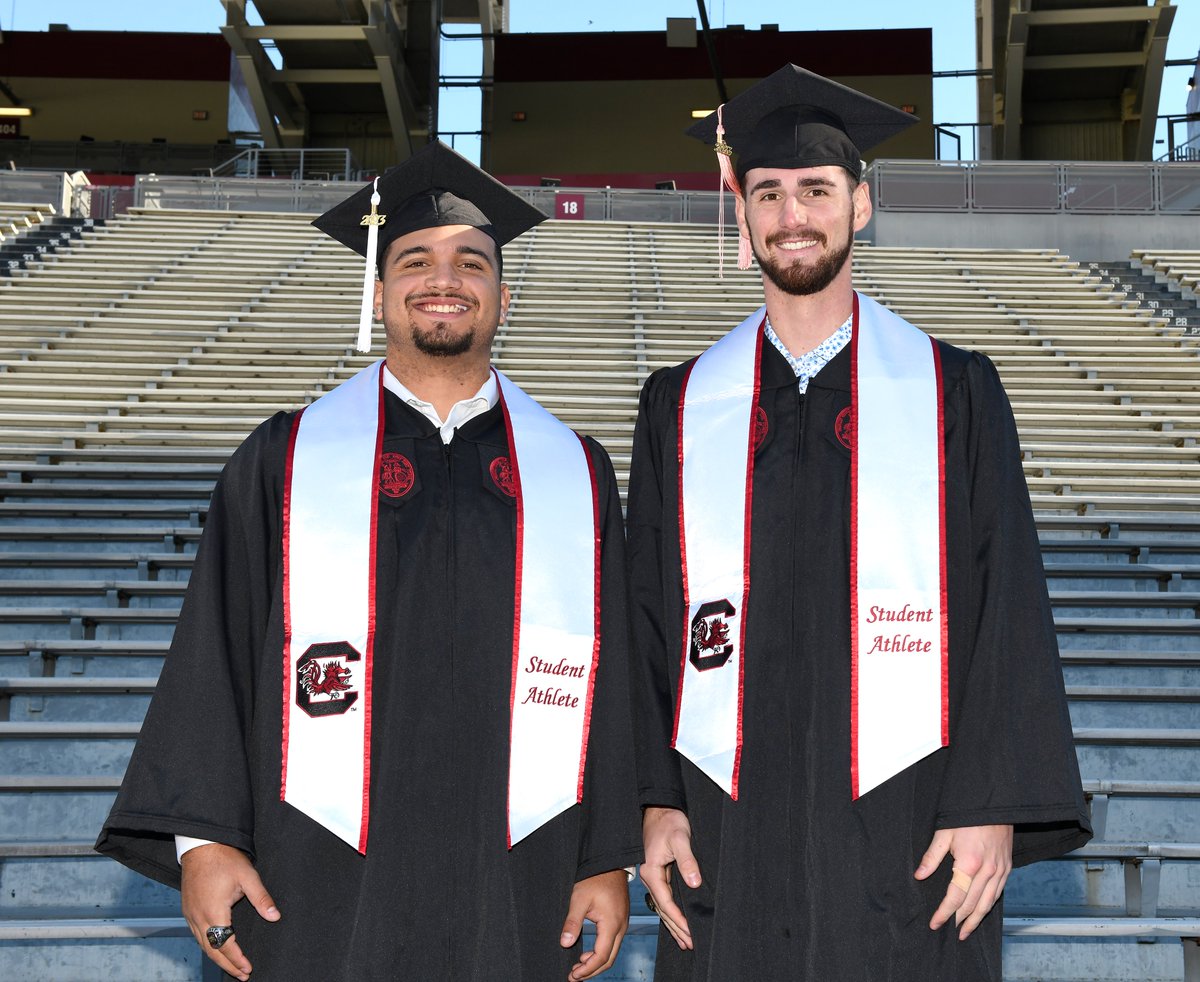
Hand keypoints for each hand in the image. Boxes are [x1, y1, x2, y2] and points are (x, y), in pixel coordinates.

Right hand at [181, 842, 280, 980]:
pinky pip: (196, 935)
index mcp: (213, 911)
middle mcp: (198, 917)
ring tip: (232, 967)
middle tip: (242, 975)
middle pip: (212, 950)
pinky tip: (216, 948)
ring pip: (202, 944)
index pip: (225, 944)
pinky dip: (208, 946)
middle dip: (227, 965)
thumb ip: (261, 899)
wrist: (202, 844)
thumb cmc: (224, 858)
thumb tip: (274, 916)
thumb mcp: (248, 876)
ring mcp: (190, 914)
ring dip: (217, 957)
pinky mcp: (187, 909)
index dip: (237, 959)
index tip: (247, 969)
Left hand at [559, 869, 628, 980]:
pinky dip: (600, 952)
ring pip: (611, 952)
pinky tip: (588, 953)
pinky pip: (612, 943)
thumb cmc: (595, 878)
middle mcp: (620, 927)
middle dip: (591, 971)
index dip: (587, 969)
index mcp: (612, 924)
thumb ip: (572, 923)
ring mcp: (622, 924)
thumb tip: (565, 943)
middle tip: (574, 976)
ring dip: (595, 963)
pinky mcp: (620, 920)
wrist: (609, 863)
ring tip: (578, 966)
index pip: (601, 956)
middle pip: (608, 959)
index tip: (573, 976)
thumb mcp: (579, 899)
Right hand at [640, 806, 700, 950]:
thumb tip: (694, 882)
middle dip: (677, 928)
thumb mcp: (680, 839)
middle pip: (663, 909)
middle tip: (691, 943)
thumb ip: (687, 861)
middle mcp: (649, 876)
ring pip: (663, 906)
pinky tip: (677, 920)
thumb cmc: (668, 821)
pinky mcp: (658, 872)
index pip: (666, 903)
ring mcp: (652, 875)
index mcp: (651, 871)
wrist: (659, 808)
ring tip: (684, 940)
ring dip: (673, 923)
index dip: (679, 920)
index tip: (691, 933)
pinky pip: (664, 897)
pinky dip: (671, 912)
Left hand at [914, 824, 1012, 939]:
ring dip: (976, 920)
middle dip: (959, 921)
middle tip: (949, 932)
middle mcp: (987, 871)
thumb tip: (919, 876)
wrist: (995, 805)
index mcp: (969, 863)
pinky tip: (981, 913)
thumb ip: (931, 857)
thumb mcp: (945, 833)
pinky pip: (998, 894)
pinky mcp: (1007, 868)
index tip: (935, 923)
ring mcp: (1000, 871)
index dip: (944, 913)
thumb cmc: (968, 817)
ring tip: (965, 931)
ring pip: (987, 904)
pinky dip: (989, 907)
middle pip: (971, 905)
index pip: (955, 897)